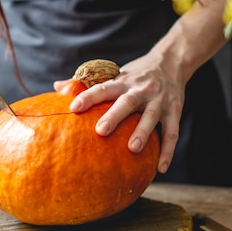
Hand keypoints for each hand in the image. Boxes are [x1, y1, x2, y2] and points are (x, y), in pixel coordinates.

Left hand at [55, 51, 183, 174]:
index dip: (88, 97)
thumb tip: (57, 86)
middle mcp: (140, 89)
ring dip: (143, 132)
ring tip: (132, 148)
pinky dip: (168, 151)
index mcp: (122, 81)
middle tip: (100, 131)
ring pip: (151, 117)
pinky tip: (160, 169)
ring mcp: (159, 100)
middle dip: (114, 116)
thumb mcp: (114, 73)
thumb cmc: (135, 74)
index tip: (73, 108)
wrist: (172, 61)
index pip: (102, 88)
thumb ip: (87, 82)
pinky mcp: (175, 110)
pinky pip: (172, 132)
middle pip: (127, 102)